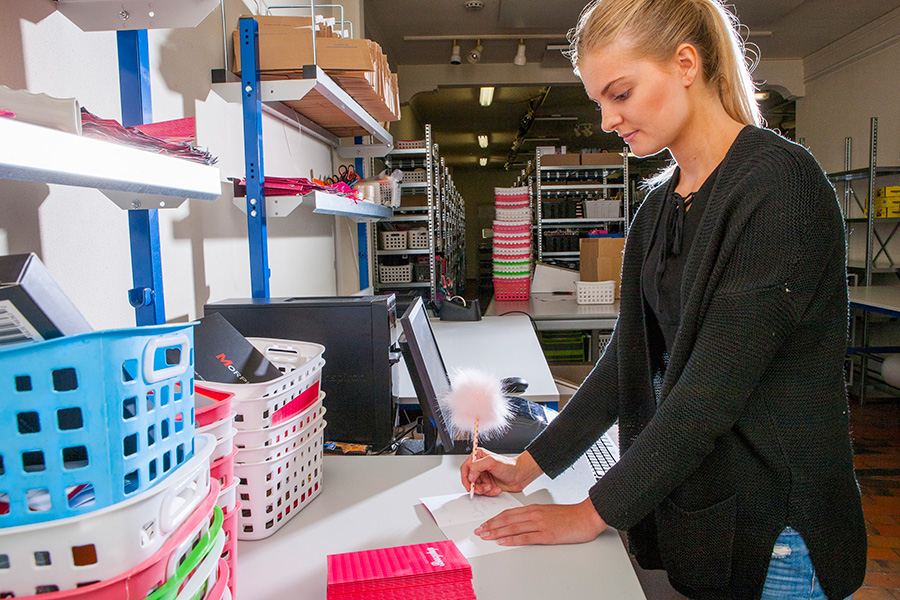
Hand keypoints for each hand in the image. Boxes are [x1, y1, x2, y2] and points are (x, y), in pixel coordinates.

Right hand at [460, 448, 542, 495]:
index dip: (466, 478)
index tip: (470, 485)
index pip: (465, 468)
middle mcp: (480, 467)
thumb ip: (477, 466)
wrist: (522, 475)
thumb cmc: (510, 466)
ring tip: (491, 487)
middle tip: (482, 489)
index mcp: (478, 457)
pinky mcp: (489, 484)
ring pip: (477, 487)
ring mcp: (484, 476)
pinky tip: (497, 489)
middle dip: (476, 486)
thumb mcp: (491, 462)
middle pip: (469, 480)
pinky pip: (485, 492)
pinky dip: (491, 492)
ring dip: (484, 490)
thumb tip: (470, 476)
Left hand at [474, 498, 607, 545]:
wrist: (586, 516)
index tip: (485, 523)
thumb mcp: (549, 512)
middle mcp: (534, 514)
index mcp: (534, 508)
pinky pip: (525, 537)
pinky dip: (512, 539)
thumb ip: (535, 516)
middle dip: (491, 525)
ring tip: (485, 536)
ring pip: (513, 527)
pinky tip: (503, 541)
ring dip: (497, 532)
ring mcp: (540, 524)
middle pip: (507, 519)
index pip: (508, 513)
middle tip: (479, 531)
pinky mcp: (546, 534)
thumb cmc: (570, 516)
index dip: (494, 518)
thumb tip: (521, 522)